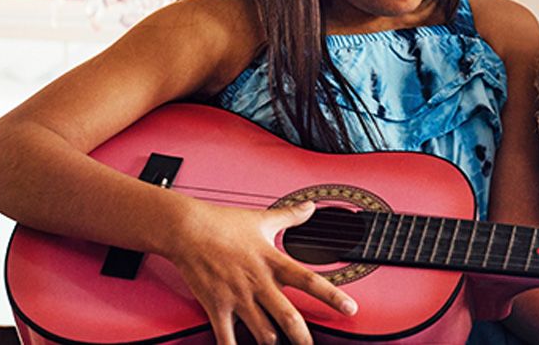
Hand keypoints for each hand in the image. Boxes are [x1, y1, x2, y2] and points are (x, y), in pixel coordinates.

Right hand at [168, 200, 356, 344]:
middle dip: (303, 337)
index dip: (333, 296)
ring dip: (273, 343)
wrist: (188, 230)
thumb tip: (310, 207)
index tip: (350, 309)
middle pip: (289, 317)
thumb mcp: (263, 219)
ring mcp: (238, 297)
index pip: (310, 281)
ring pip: (263, 332)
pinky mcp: (217, 307)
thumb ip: (290, 216)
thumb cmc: (224, 224)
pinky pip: (227, 338)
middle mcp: (259, 283)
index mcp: (274, 262)